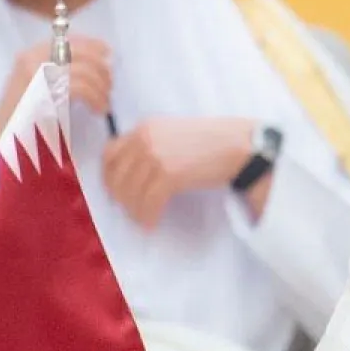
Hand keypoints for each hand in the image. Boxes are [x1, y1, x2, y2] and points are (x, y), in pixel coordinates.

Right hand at [0, 38, 112, 166]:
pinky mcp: (42, 93)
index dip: (93, 44)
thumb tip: (98, 61)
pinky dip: (96, 99)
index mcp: (30, 55)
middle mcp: (30, 59)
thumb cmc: (28, 119)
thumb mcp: (43, 87)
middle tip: (108, 87)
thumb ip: (62, 71)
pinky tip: (98, 110)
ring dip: (101, 88)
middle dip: (101, 68)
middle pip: (80, 52)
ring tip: (104, 104)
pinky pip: (80, 88)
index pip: (68, 39)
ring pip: (84, 71)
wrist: (4, 142)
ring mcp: (34, 75)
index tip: (107, 53)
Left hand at [102, 117, 256, 228]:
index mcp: (145, 127)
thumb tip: (133, 172)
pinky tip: (152, 223)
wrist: (241, 145)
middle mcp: (146, 139)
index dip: (108, 176)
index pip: (110, 153)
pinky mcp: (169, 174)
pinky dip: (147, 216)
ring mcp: (156, 156)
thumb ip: (151, 144)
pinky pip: (148, 202)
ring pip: (131, 192)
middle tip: (129, 210)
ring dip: (134, 211)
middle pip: (117, 176)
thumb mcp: (174, 133)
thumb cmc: (214, 141)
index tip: (115, 190)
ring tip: (142, 220)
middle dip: (120, 198)